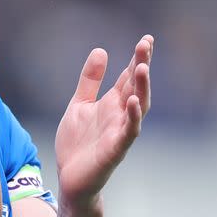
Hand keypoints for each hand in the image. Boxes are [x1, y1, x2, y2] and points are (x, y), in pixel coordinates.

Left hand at [55, 35, 153, 210]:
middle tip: (146, 45)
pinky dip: (132, 117)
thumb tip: (101, 50)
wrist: (70, 177)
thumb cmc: (77, 143)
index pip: (128, 77)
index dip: (137, 58)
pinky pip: (128, 132)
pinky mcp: (115, 149)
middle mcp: (120, 115)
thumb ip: (89, 80)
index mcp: (112, 104)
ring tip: (142, 67)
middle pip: (136, 87)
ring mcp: (120, 132)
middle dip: (142, 65)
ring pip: (138, 107)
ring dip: (142, 88)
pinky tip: (132, 101)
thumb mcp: (79, 104)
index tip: (146, 39)